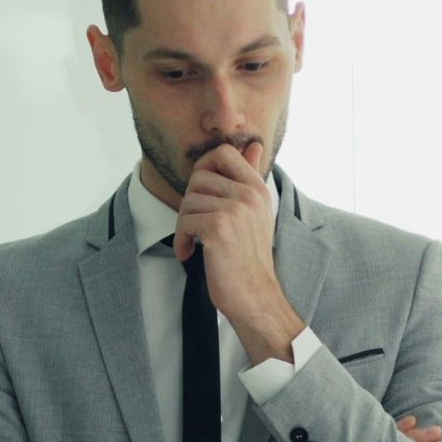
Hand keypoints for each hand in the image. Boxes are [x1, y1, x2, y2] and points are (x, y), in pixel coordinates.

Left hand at [177, 142, 304, 362]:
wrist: (255, 296)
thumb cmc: (250, 258)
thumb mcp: (257, 212)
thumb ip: (251, 176)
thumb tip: (255, 145)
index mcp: (258, 189)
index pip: (223, 153)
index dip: (204, 167)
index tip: (203, 193)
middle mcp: (249, 195)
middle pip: (199, 177)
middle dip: (190, 201)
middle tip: (196, 224)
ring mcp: (235, 210)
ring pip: (188, 199)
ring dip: (184, 224)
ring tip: (195, 242)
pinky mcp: (219, 227)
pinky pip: (185, 220)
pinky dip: (183, 240)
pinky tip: (190, 254)